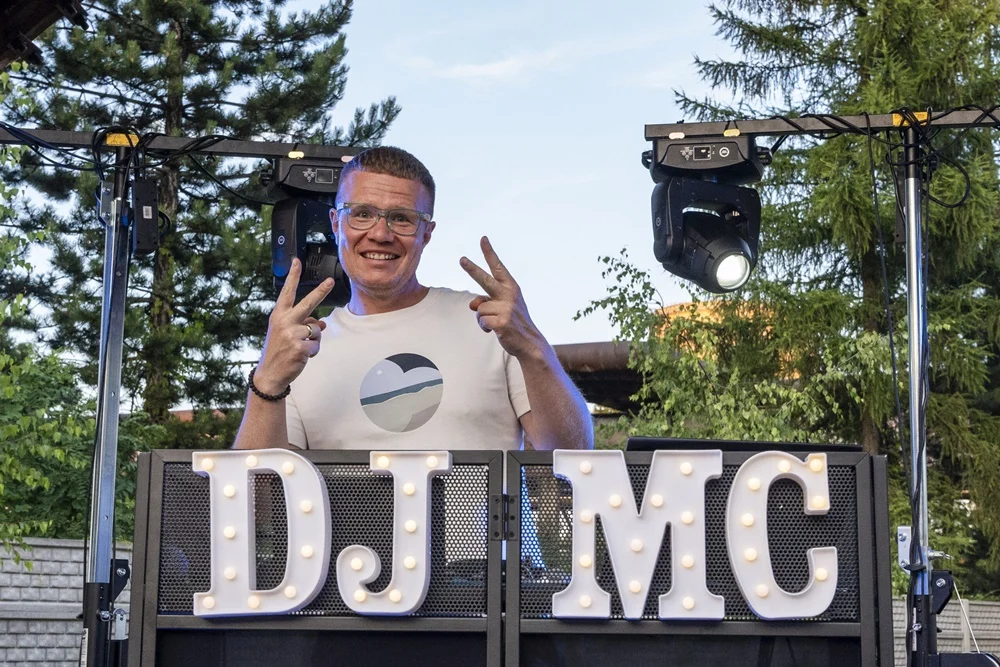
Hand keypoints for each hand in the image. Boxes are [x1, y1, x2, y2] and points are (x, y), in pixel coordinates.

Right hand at [254, 258, 333, 393]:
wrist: (270, 373)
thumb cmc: (279, 351)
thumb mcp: (286, 333)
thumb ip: (302, 324)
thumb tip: (322, 322)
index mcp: (279, 315)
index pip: (287, 292)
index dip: (293, 276)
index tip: (297, 261)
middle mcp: (284, 322)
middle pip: (308, 303)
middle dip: (321, 291)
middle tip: (331, 281)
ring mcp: (292, 334)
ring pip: (317, 330)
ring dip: (313, 340)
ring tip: (300, 347)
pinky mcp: (300, 347)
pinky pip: (317, 345)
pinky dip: (313, 351)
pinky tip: (301, 356)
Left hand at [460, 236, 542, 359]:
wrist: (530, 343)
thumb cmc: (514, 322)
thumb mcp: (503, 307)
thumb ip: (486, 301)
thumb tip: (471, 304)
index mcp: (511, 288)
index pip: (498, 267)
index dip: (490, 253)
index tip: (483, 239)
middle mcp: (509, 295)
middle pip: (484, 279)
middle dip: (471, 269)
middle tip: (461, 259)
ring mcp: (506, 309)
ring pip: (479, 308)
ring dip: (483, 318)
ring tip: (496, 323)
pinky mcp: (501, 322)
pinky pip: (481, 321)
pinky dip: (484, 327)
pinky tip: (495, 331)